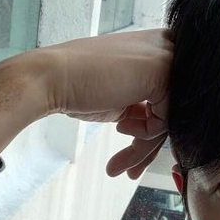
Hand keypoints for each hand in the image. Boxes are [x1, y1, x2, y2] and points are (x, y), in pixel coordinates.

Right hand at [41, 28, 172, 178]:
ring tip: (122, 167)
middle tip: (130, 170)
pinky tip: (120, 125)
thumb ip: (148, 107)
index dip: (150, 130)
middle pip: (170, 112)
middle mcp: (165, 48)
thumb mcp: (123, 98)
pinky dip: (144, 132)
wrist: (49, 79)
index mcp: (156, 50)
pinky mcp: (162, 72)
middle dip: (149, 146)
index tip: (134, 156)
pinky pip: (165, 119)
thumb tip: (166, 132)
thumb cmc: (79, 88)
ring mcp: (166, 58)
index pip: (168, 100)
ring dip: (143, 148)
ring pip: (168, 119)